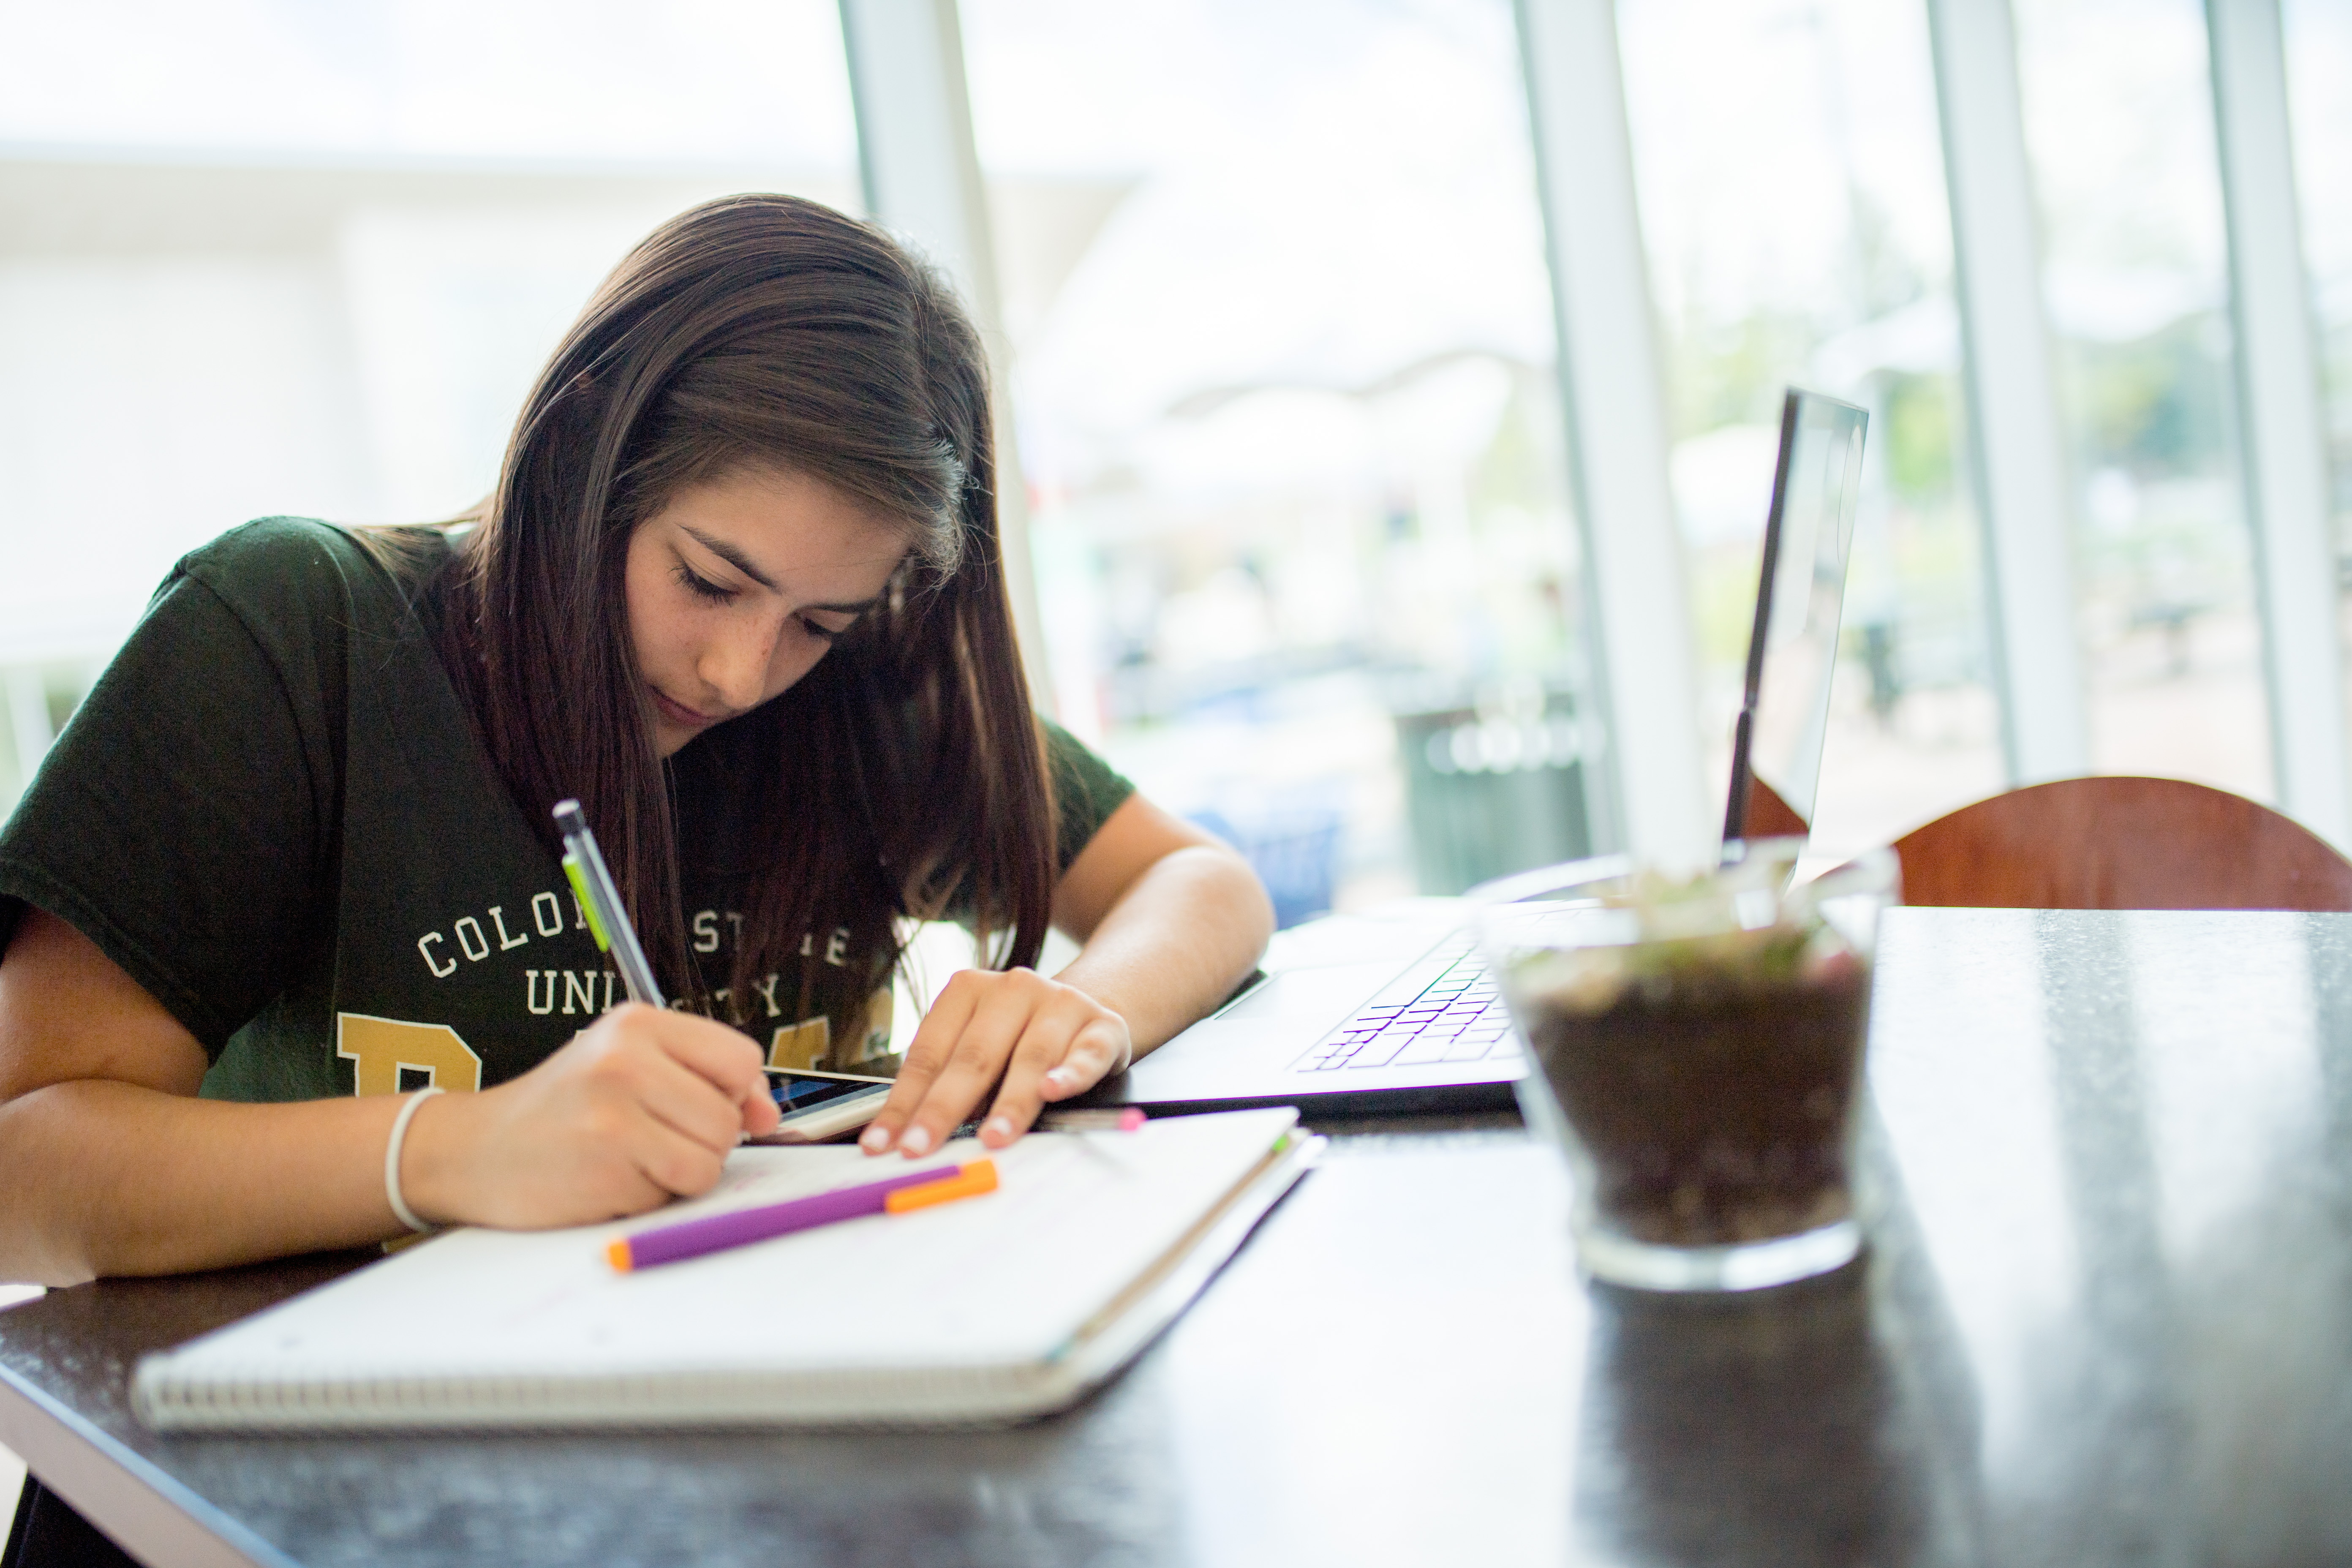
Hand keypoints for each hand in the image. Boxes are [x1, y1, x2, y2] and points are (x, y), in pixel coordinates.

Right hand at [399, 1003, 779, 1228]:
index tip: (712, 1109)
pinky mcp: (607, 1167)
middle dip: (704, 1141)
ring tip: (630, 1158)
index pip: (741, 1058)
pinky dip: (652, 1198)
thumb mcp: (628, 1068)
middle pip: (728, 1117)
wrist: (472, 1152)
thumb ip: (703, 1080)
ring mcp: (615, 1114)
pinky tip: (610, 1179)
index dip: (739, 1095)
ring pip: (710, 1160)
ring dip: (681, 1173)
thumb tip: (767, 1113)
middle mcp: (626, 1060)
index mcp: (638, 1024)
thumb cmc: (562, 1111)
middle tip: (650, 1138)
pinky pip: (673, 1193)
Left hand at [858, 968, 1130, 1157]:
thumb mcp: (976, 1051)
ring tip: (991, 1138)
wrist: (1084, 1012)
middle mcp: (1014, 988)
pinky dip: (1071, 1073)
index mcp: (969, 989)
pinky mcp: (1103, 1026)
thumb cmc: (1016, 1041)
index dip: (904, 1101)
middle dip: (943, 1108)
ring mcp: (1061, 1004)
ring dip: (1010, 1102)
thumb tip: (906, 1137)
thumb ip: (946, 1084)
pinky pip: (1087, 1052)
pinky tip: (1054, 1090)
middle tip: (921, 1148)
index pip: (929, 1052)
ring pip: (1031, 1057)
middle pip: (974, 1055)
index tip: (884, 1143)